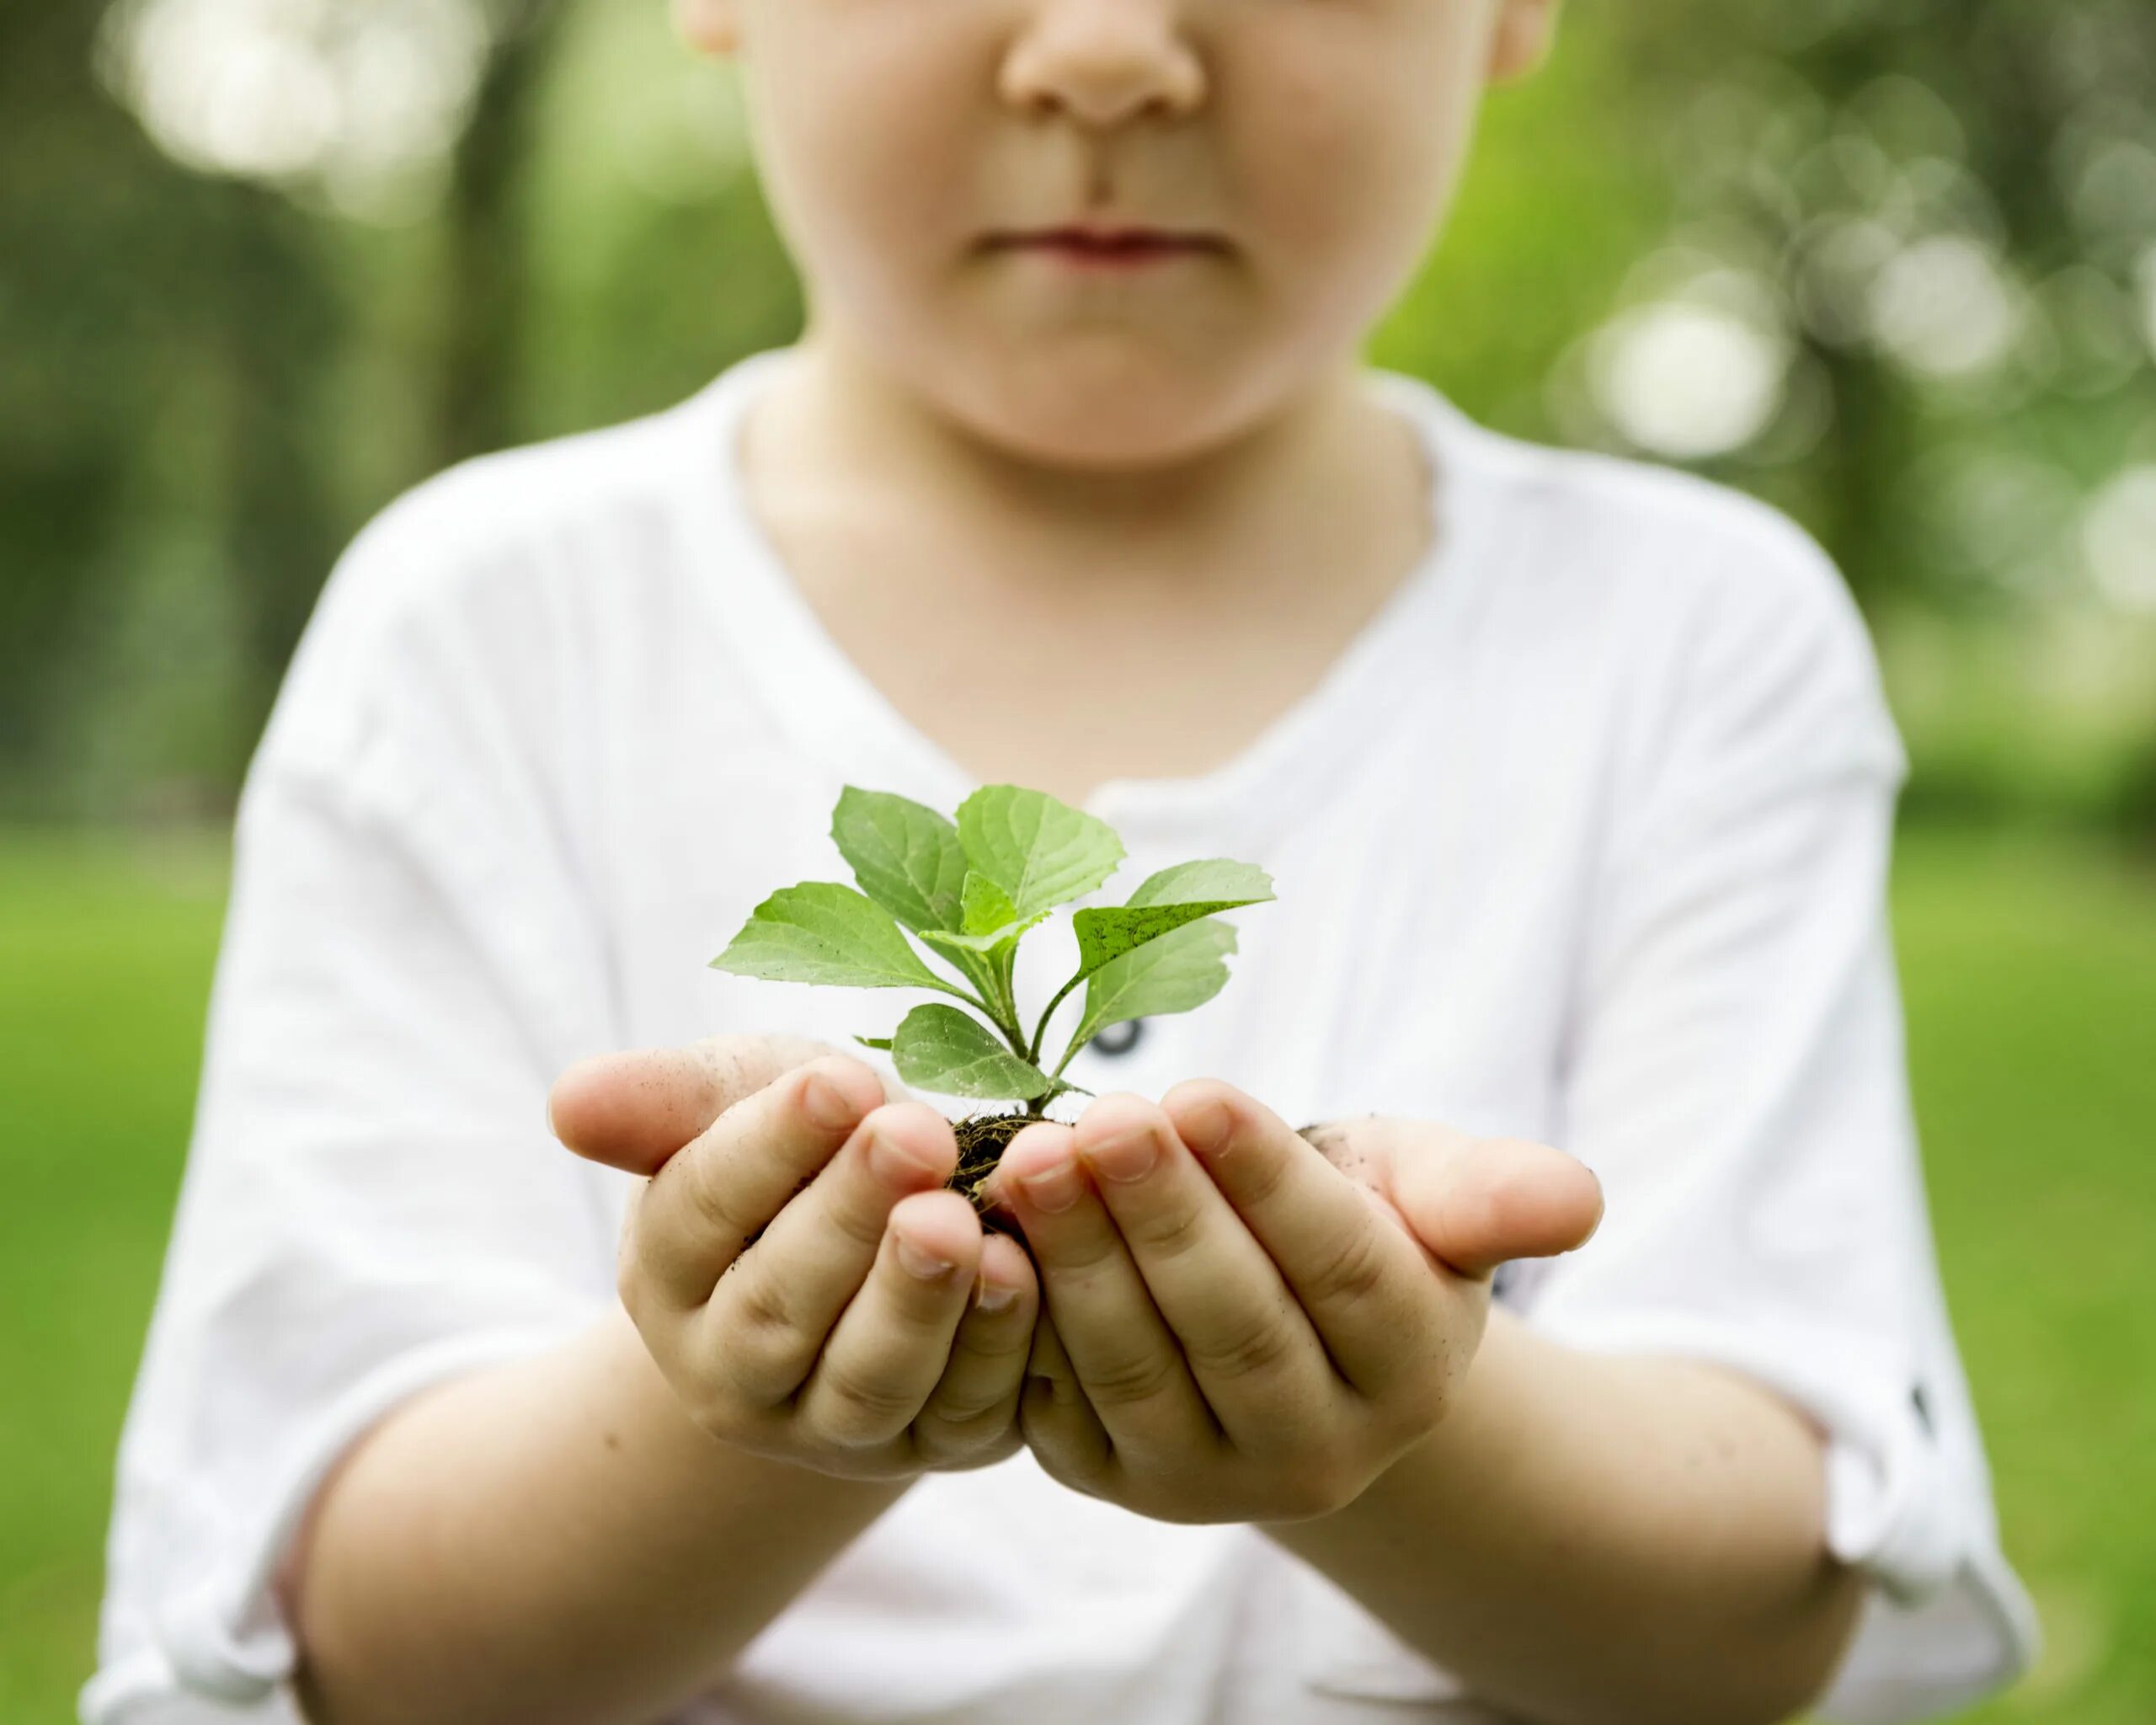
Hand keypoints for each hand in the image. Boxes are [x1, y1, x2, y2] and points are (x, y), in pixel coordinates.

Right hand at [547, 1035, 1042, 1479]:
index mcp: (669, 1274)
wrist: (892, 1229)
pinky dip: (996, 1345)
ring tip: (958, 1219)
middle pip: (780, 1307)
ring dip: (916, 1300)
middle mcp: (735, 1371)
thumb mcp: (741, 1100)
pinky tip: (1022, 1268)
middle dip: (849, 1218)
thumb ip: (667, 1101)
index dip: (769, 1146)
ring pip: (868, 1381)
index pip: (701, 1210)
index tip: (837, 1080)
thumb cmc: (809, 1147)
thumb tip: (570, 1104)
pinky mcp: (938, 1442)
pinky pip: (966, 1409)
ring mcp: (835, 1425)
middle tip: (913, 1134)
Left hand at [983, 1083, 1600, 1523]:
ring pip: (1139, 1370)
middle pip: (1235, 1327)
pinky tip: (988, 1233)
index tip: (1198, 1094)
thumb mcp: (1431, 1191)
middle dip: (1161, 1217)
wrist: (1286, 1320)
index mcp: (1413, 1369)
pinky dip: (1021, 1319)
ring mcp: (1210, 1479)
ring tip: (1034, 1158)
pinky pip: (1059, 1404)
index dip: (1268, 1185)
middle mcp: (1321, 1450)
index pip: (1343, 1271)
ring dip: (1079, 1260)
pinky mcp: (1112, 1477)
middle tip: (1096, 1119)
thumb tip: (1575, 1201)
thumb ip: (1492, 1193)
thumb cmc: (1363, 1223)